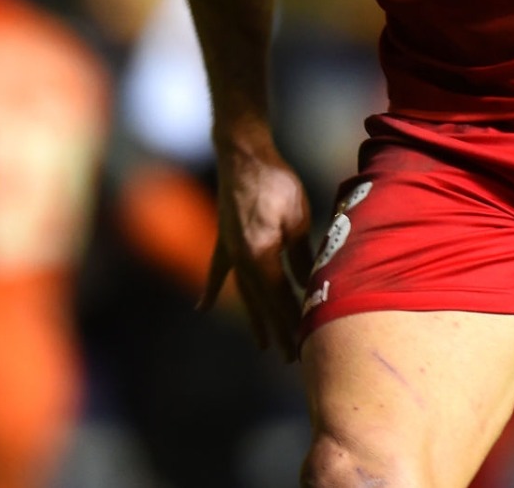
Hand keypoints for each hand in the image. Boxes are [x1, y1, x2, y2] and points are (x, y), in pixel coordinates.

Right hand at [201, 131, 313, 359]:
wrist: (243, 155)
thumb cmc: (276, 183)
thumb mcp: (298, 220)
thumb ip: (301, 255)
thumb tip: (310, 283)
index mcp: (262, 256)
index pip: (282, 298)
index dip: (293, 321)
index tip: (304, 344)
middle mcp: (242, 261)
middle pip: (263, 302)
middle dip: (277, 329)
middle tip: (288, 358)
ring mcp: (230, 251)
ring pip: (245, 293)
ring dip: (255, 318)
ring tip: (262, 344)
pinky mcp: (224, 240)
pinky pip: (218, 271)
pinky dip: (212, 289)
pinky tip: (203, 307)